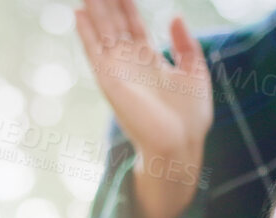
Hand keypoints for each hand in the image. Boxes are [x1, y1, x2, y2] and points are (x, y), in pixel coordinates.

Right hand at [74, 0, 211, 217]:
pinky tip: (79, 12)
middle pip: (114, 23)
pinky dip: (86, 32)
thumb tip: (174, 15)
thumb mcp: (195, 72)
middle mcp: (130, 63)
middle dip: (107, 1)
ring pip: (102, 31)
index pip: (133, 24)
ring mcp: (118, 71)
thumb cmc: (191, 117)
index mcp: (149, 60)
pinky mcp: (110, 81)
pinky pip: (95, 52)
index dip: (126, 4)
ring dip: (94, 10)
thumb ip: (185, 44)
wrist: (181, 145)